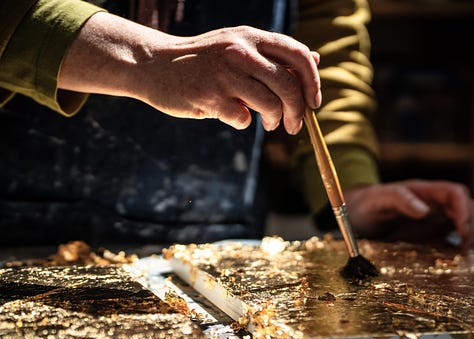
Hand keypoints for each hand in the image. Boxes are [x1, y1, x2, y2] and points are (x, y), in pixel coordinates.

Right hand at [59, 12, 320, 134]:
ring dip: (275, 120)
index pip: (298, 56)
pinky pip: (242, 118)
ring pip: (269, 104)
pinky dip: (243, 122)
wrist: (156, 65)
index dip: (313, 82)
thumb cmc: (204, 60)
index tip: (314, 102)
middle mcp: (240, 51)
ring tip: (270, 124)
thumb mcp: (239, 46)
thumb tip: (315, 59)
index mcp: (251, 37)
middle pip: (288, 86)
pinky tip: (233, 115)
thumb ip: (273, 55)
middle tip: (294, 126)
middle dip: (298, 111)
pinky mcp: (209, 96)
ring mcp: (224, 74)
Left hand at [344, 180, 473, 249]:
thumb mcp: (380, 199)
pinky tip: (457, 261)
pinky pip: (449, 241)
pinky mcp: (429, 235)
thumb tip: (424, 210)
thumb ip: (400, 200)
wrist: (357, 216)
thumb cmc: (368, 203)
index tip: (461, 229)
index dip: (464, 210)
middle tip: (466, 247)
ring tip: (465, 255)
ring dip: (468, 238)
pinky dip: (457, 249)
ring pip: (462, 225)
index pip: (455, 194)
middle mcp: (434, 205)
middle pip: (466, 210)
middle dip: (471, 226)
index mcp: (425, 192)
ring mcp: (434, 220)